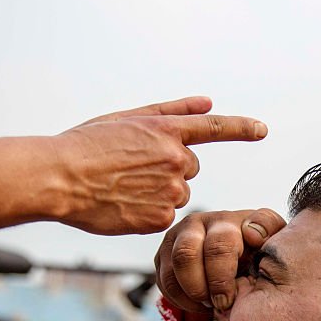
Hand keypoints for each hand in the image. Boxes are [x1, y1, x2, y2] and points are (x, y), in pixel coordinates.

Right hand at [53, 97, 267, 234]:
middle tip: (132, 168)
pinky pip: (165, 215)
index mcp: (166, 131)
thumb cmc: (86, 145)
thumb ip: (172, 111)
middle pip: (190, 167)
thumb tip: (208, 102)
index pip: (214, 128)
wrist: (57, 178)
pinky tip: (123, 204)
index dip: (242, 128)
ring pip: (178, 193)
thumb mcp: (128, 118)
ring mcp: (169, 190)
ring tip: (122, 186)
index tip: (262, 130)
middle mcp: (174, 159)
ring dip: (157, 191)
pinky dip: (148, 212)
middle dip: (169, 168)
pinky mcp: (160, 217)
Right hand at [154, 208, 285, 311]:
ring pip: (174, 268)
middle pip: (188, 254)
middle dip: (203, 287)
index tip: (236, 290)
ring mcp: (179, 235)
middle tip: (221, 304)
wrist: (238, 260)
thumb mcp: (273, 245)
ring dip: (192, 294)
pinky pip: (164, 280)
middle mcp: (202, 222)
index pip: (220, 243)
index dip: (223, 273)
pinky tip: (199, 303)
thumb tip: (252, 233)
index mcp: (231, 220)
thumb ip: (270, 233)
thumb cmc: (259, 255)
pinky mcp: (164, 252)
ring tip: (210, 304)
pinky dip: (181, 299)